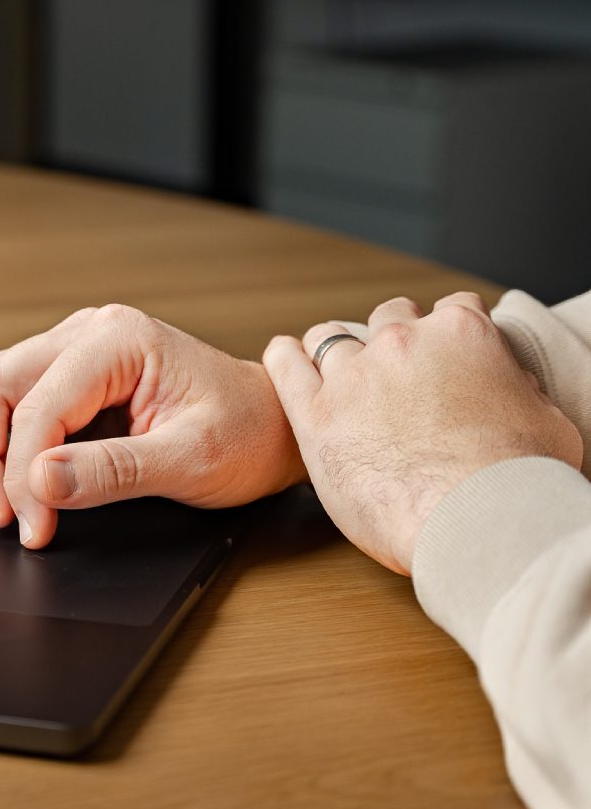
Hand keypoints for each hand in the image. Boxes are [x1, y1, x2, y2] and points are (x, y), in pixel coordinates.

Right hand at [0, 305, 306, 547]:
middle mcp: (89, 332)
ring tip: (3, 504)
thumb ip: (113, 471)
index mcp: (120, 339)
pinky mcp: (68, 376)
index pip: (39, 405)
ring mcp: (73, 350)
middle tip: (2, 516)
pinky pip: (10, 400)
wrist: (272, 427)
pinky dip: (1, 443)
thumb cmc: (248, 433)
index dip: (24, 472)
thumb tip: (40, 481)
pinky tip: (16, 481)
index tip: (32, 524)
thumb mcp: (190, 461)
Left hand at [263, 292, 582, 574]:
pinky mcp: (315, 414)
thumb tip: (507, 386)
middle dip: (395, 340)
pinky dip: (285, 357)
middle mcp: (402, 344)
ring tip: (341, 373)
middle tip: (397, 373)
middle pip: (390, 318)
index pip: (455, 308)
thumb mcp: (545, 421)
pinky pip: (285, 365)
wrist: (476, 521)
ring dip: (337, 350)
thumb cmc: (518, 482)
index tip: (446, 352)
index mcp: (462, 335)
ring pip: (330, 337)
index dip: (451, 331)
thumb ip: (517, 390)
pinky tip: (288, 359)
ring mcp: (353, 376)